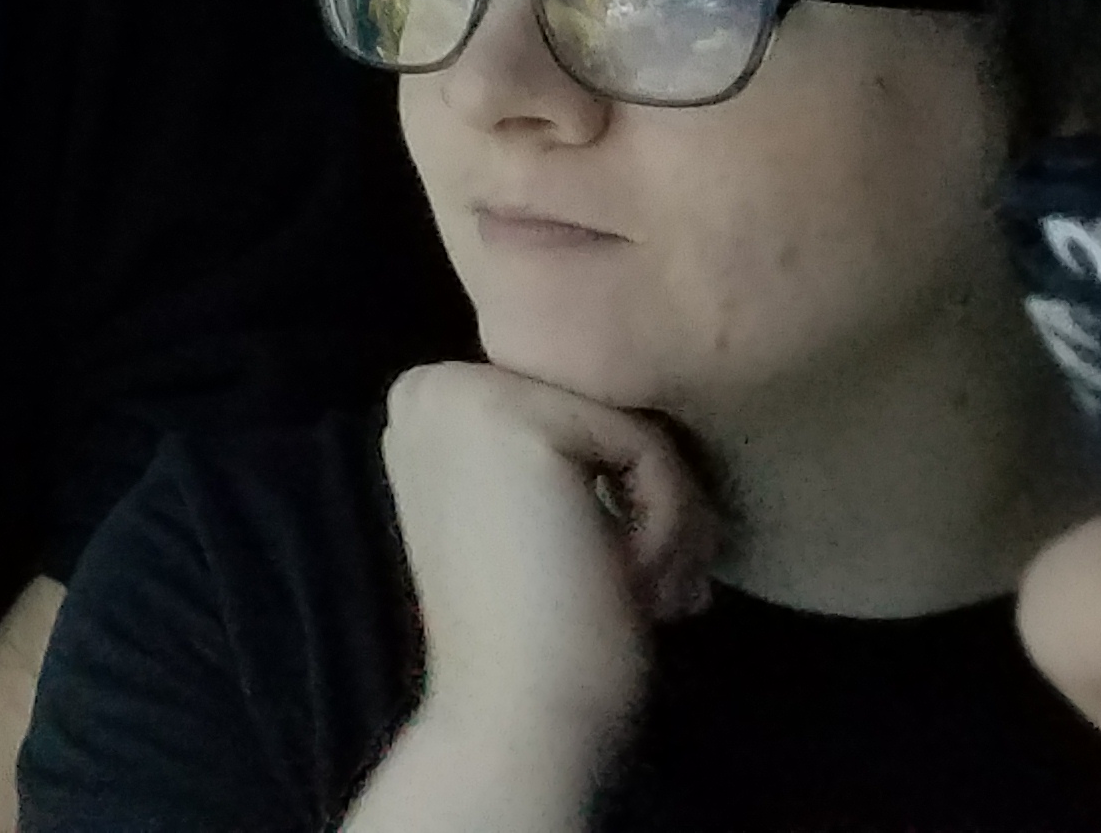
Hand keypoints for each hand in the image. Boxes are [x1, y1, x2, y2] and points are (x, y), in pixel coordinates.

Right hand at [378, 363, 720, 763]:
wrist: (514, 714)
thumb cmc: (540, 638)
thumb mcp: (543, 517)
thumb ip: (566, 455)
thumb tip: (666, 426)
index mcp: (429, 410)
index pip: (578, 414)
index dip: (622, 495)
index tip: (631, 576)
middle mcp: (432, 386)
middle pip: (607, 411)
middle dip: (653, 504)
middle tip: (660, 592)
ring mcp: (465, 393)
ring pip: (635, 425)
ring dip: (670, 519)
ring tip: (657, 595)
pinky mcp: (517, 416)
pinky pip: (647, 446)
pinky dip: (671, 523)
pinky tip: (637, 582)